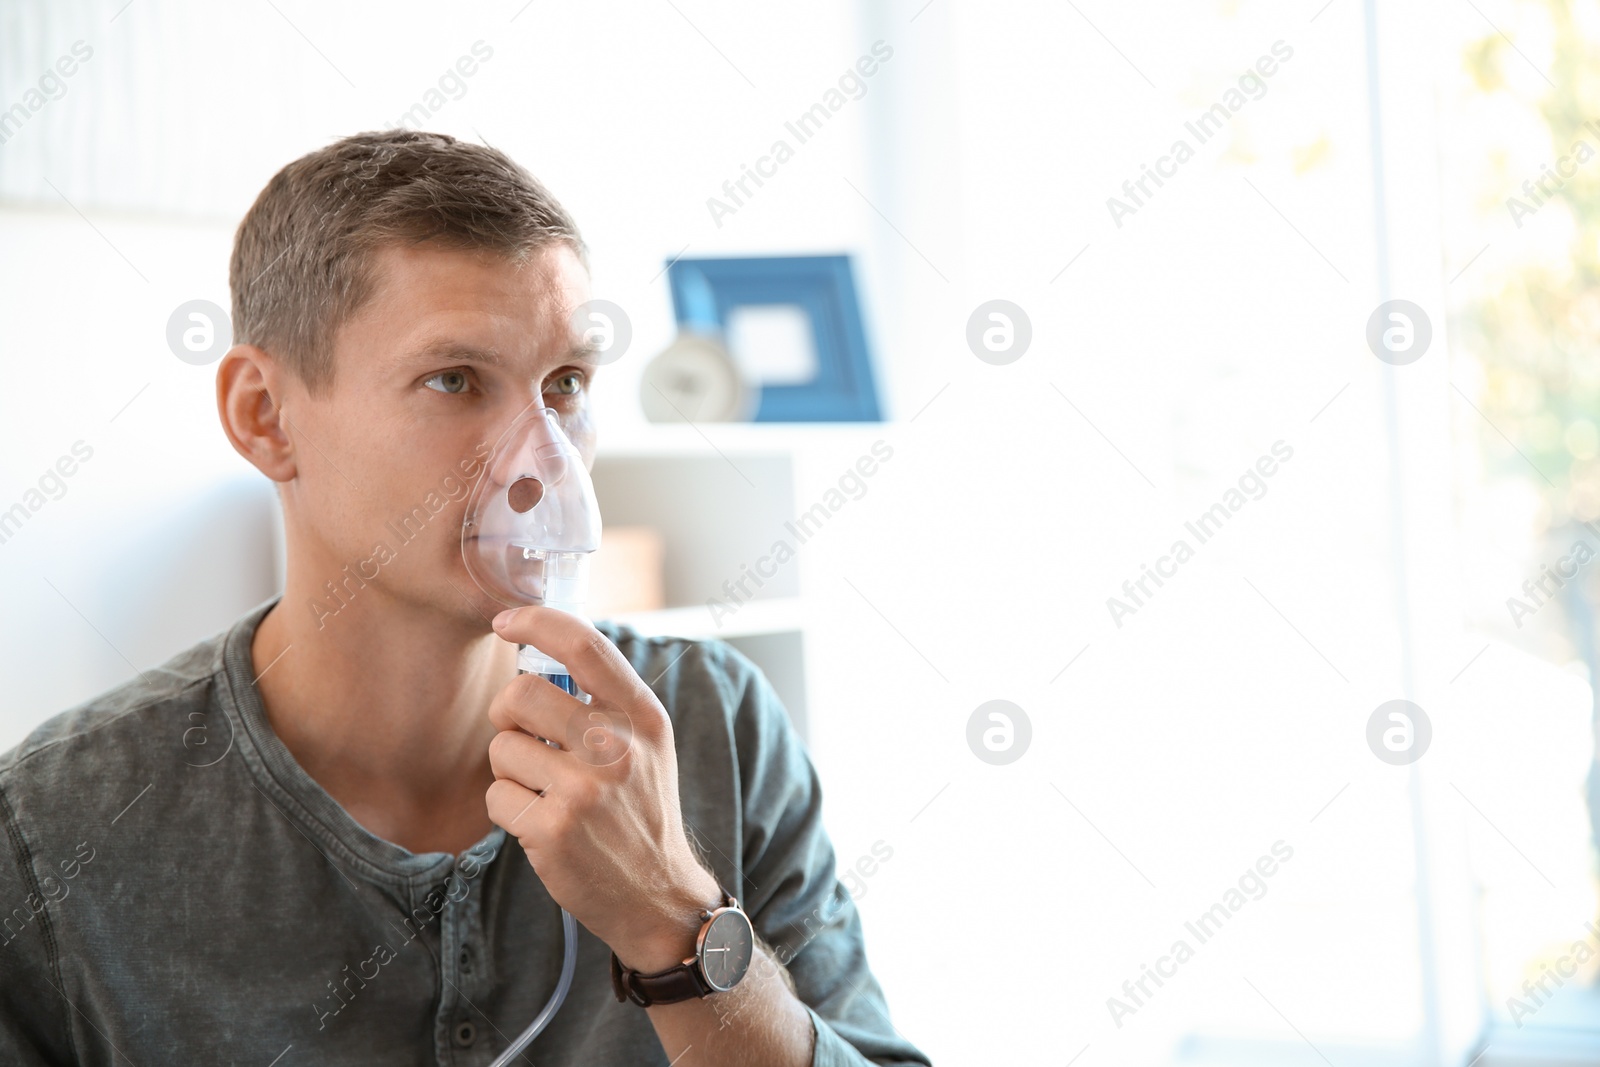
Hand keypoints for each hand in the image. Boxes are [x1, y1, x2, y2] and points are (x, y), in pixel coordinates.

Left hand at [483, 606, 723, 971]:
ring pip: (501, 747)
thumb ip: (607, 699)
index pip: (584, 644)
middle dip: (508, 716)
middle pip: (520, 694)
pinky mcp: (553, 829)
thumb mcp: (647, 745)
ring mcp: (585, 789)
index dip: (536, 621)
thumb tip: (541, 649)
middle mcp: (617, 746)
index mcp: (643, 716)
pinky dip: (508, 809)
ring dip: (511, 770)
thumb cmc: (640, 810)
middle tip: (525, 739)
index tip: (506, 621)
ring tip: (546, 792)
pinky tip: (541, 824)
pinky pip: (496, 796)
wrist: (658, 894)